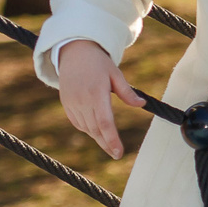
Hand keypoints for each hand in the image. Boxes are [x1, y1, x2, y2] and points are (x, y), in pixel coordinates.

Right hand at [57, 39, 145, 158]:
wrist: (73, 52)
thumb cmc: (98, 62)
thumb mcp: (115, 74)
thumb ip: (127, 92)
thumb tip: (141, 104)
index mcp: (96, 93)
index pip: (105, 122)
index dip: (111, 139)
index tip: (118, 152)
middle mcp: (82, 100)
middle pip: (95, 129)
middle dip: (106, 144)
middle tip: (117, 154)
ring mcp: (71, 102)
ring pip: (86, 127)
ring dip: (97, 137)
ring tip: (109, 144)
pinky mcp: (66, 103)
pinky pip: (77, 122)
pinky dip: (87, 129)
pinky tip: (96, 131)